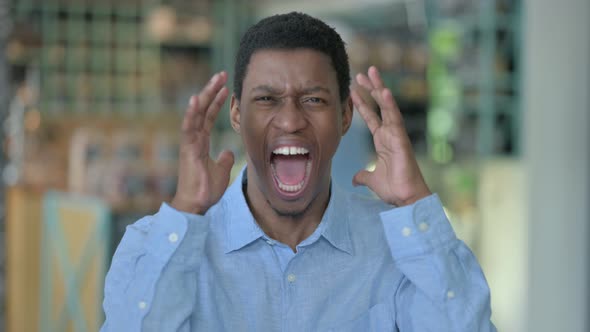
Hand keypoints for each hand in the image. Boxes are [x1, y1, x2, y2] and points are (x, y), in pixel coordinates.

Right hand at [171, 72, 233, 214]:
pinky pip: (188, 127)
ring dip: (205, 95)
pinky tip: (195, 99)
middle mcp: (194, 138)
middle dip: (212, 91)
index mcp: (201, 142)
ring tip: (215, 80)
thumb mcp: (221, 171)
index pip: (209, 116)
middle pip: (203, 109)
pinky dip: (191, 113)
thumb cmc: (205, 189)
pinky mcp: (187, 149)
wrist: (196, 204)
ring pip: (197, 113)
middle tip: (222, 74)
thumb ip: (224, 160)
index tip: (225, 87)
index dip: (217, 101)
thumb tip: (228, 152)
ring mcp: (189, 142)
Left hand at [351, 66, 430, 205]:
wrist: (405, 199)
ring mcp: (396, 135)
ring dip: (380, 88)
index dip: (363, 104)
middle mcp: (390, 134)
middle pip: (380, 106)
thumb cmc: (394, 189)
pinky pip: (395, 119)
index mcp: (383, 141)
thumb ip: (363, 176)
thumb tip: (355, 178)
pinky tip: (384, 91)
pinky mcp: (401, 139)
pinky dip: (390, 105)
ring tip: (372, 72)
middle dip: (371, 89)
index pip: (371, 117)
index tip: (354, 90)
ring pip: (388, 107)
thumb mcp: (372, 180)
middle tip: (362, 73)